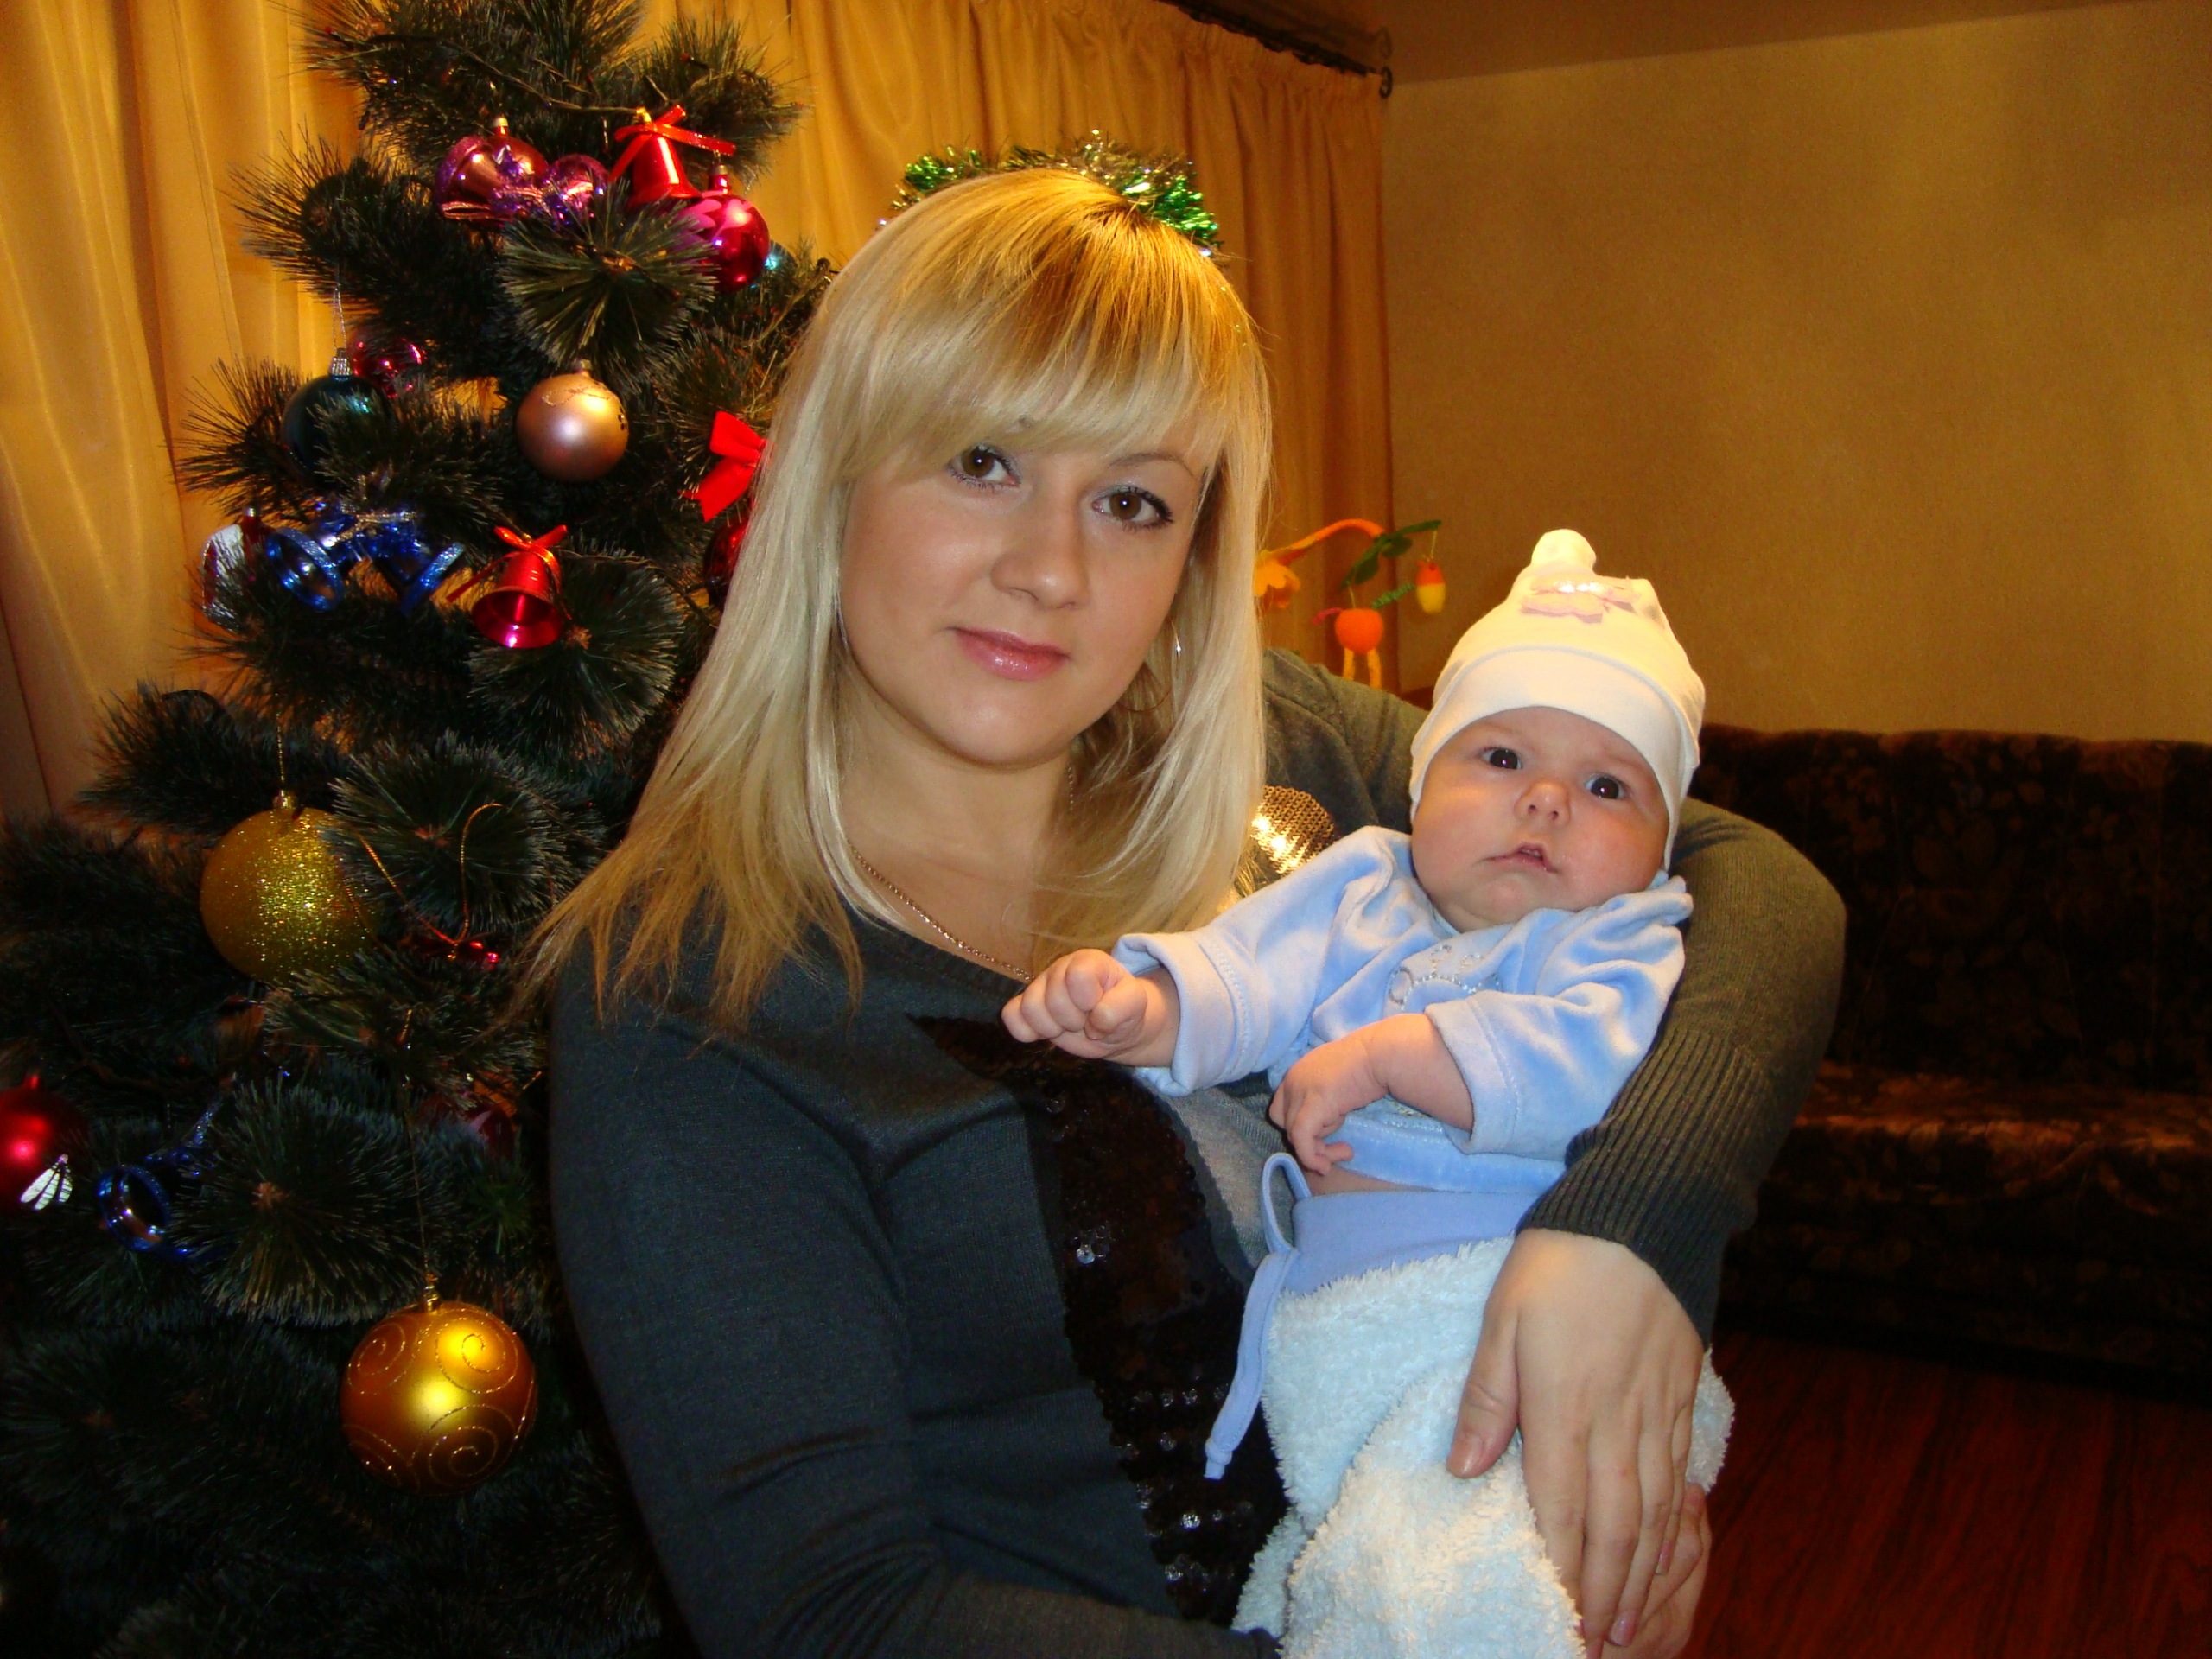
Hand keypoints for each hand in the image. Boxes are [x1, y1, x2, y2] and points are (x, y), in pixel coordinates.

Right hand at [1001, 950, 1176, 1063]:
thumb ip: (1121, 1008)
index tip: (1100, 1009)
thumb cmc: (1125, 1010)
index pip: (1077, 976)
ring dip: (1053, 1028)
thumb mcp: (1136, 1006)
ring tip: (1069, 1026)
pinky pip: (1010, 1016)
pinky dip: (1026, 1031)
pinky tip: (1047, 1033)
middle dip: (1073, 1020)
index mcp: (1087, 961)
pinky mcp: (1026, 1008)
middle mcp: (1060, 969)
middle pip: (1052, 999)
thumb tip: (1095, 1019)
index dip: (1088, 1001)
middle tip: (1087, 1020)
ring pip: (1029, 1009)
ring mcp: (1040, 987)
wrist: (1116, 1028)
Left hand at [1267, 1033, 1383, 1176]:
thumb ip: (1326, 1099)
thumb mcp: (1339, 1081)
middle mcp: (1292, 1081)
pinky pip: (1302, 1140)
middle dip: (1310, 1141)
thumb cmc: (1371, 1064)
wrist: (1381, 1055)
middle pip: (1285, 1123)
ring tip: (1346, 1151)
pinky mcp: (1312, 1105)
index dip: (1299, 1127)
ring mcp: (1299, 1092)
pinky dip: (1311, 1157)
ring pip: (1295, 1135)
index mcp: (1298, 1073)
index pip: (1282, 1108)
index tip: (1325, 1136)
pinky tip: (1326, 1165)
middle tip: (1338, 1147)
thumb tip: (1329, 1119)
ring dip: (1319, 1152)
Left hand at [1449, 1229, 1704, 1656]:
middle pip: (1614, 1531)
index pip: (1560, 1512)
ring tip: (1625, 1623)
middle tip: (1592, 1644)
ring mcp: (1656, 1417)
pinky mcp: (1682, 1403)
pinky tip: (1663, 1555)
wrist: (1645, 1216)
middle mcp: (1617, 1426)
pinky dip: (1672, 1532)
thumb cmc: (1561, 1264)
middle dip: (1602, 1594)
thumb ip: (1485, 1398)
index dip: (1558, 1572)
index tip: (1551, 1618)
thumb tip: (1465, 1470)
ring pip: (1653, 1517)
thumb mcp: (1501, 1320)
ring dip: (1640, 1576)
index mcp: (1565, 1410)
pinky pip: (1679, 1483)